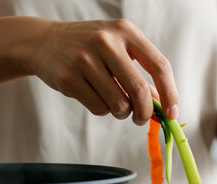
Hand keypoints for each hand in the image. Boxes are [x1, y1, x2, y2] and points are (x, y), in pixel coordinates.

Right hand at [28, 19, 178, 123]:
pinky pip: (99, 108)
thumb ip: (141, 73)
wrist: (44, 42)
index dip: (170, 93)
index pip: (160, 65)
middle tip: (141, 119)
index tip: (172, 113)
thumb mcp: (119, 50)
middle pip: (139, 90)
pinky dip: (102, 110)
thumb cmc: (90, 49)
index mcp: (126, 31)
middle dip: (145, 113)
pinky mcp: (68, 77)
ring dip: (121, 112)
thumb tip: (163, 104)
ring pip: (119, 104)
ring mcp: (85, 59)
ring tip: (113, 102)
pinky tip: (95, 97)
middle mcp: (106, 41)